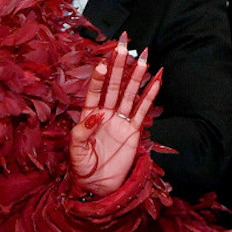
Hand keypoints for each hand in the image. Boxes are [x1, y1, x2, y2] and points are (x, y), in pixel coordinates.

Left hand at [69, 37, 161, 197]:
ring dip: (136, 77)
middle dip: (118, 67)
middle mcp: (104, 114)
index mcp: (88, 116)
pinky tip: (156, 81)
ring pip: (129, 94)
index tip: (103, 63)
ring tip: (143, 59)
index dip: (98, 78)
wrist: (97, 185)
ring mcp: (119, 121)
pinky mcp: (133, 131)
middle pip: (113, 86)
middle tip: (124, 46)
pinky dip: (149, 96)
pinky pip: (142, 110)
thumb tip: (97, 115)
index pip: (94, 92)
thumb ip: (82, 131)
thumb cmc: (82, 168)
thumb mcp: (75, 150)